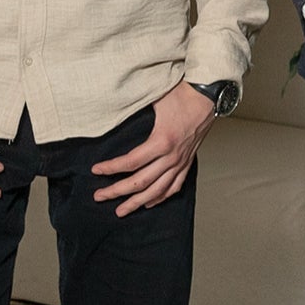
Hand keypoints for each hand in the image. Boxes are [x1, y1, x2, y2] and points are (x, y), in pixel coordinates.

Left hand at [91, 81, 214, 216]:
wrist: (208, 95)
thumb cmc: (182, 94)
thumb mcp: (153, 98)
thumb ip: (133, 108)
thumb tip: (111, 111)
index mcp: (161, 141)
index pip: (130, 162)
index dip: (111, 168)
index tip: (96, 170)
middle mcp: (172, 156)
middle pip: (140, 182)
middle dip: (116, 191)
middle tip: (99, 196)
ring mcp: (181, 162)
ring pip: (157, 190)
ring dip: (137, 202)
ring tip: (121, 210)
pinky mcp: (188, 162)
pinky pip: (174, 187)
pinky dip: (160, 197)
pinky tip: (149, 202)